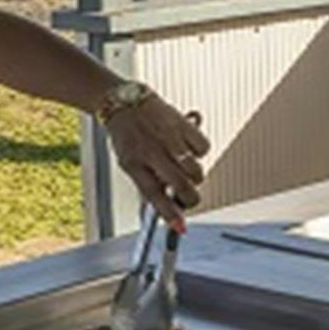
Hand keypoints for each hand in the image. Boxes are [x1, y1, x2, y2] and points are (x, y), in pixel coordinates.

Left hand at [106, 96, 210, 230]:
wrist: (125, 101)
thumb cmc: (126, 135)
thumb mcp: (128, 163)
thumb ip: (145, 185)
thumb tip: (160, 210)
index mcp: (134, 164)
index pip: (154, 195)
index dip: (169, 214)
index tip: (181, 227)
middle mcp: (151, 151)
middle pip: (180, 184)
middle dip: (190, 198)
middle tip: (189, 196)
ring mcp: (168, 137)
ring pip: (195, 169)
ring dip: (195, 176)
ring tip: (186, 169)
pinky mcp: (182, 124)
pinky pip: (203, 147)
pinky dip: (200, 152)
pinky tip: (189, 148)